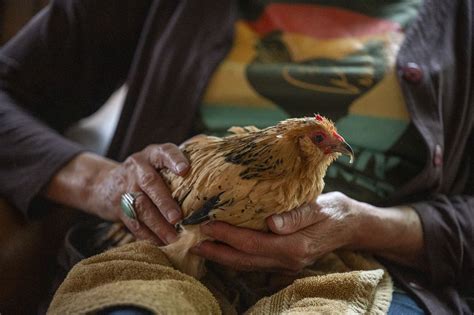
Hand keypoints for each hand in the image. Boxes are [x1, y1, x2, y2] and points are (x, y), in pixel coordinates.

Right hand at [46, 144, 189, 244]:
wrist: (104, 183)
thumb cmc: (147, 174)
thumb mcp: (158, 164)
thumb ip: (179, 171)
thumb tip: (212, 187)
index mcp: (153, 154)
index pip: (164, 152)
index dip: (174, 159)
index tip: (185, 169)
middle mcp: (138, 167)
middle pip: (150, 183)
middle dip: (164, 201)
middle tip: (178, 217)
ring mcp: (127, 186)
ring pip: (141, 206)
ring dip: (158, 225)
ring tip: (173, 239)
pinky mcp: (119, 207)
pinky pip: (133, 222)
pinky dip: (148, 236)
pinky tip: (161, 245)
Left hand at [191, 192, 359, 271]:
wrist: (353, 225)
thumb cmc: (335, 211)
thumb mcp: (319, 207)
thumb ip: (296, 215)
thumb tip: (271, 223)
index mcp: (295, 246)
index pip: (252, 243)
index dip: (226, 235)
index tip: (206, 224)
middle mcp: (288, 260)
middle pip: (245, 260)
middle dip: (217, 253)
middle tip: (192, 243)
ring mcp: (287, 265)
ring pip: (248, 265)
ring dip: (224, 258)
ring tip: (202, 249)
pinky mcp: (286, 261)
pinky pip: (256, 263)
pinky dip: (238, 258)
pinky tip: (226, 250)